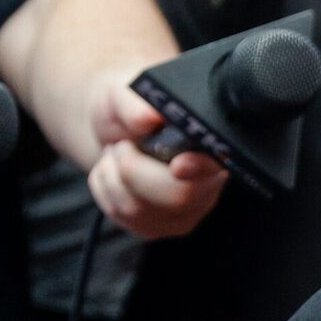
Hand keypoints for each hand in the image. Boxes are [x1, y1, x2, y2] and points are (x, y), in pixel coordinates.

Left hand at [86, 82, 224, 239]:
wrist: (112, 130)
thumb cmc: (127, 108)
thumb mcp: (124, 93)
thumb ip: (136, 104)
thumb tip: (150, 118)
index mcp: (212, 147)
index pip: (215, 166)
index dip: (198, 168)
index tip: (178, 165)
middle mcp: (208, 183)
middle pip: (178, 197)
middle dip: (134, 169)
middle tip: (122, 145)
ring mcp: (185, 211)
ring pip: (141, 210)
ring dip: (113, 176)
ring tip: (118, 153)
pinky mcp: (158, 227)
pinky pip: (122, 218)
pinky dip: (105, 191)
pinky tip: (113, 172)